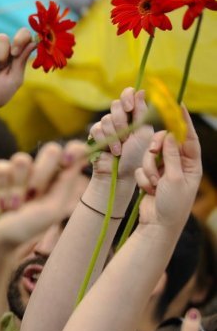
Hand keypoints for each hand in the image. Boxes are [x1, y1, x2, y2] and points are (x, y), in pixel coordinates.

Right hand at [0, 141, 87, 258]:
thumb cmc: (27, 227)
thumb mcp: (53, 209)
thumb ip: (66, 181)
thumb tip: (83, 152)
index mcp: (58, 179)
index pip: (74, 152)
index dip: (74, 150)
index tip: (69, 160)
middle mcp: (39, 170)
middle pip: (50, 150)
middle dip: (42, 174)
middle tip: (34, 194)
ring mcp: (18, 169)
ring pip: (22, 160)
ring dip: (17, 187)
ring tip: (14, 205)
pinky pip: (2, 168)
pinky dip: (1, 189)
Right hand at [89, 88, 153, 180]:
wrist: (120, 174)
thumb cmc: (137, 156)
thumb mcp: (144, 133)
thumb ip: (142, 112)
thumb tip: (141, 90)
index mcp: (134, 115)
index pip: (129, 94)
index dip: (127, 97)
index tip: (129, 108)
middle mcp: (120, 118)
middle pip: (116, 104)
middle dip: (121, 121)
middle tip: (126, 136)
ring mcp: (107, 126)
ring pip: (106, 118)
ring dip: (114, 135)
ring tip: (120, 149)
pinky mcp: (95, 135)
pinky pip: (96, 129)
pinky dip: (105, 141)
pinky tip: (111, 151)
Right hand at [135, 107, 201, 226]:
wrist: (157, 225)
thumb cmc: (172, 205)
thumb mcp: (174, 179)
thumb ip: (171, 155)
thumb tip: (171, 134)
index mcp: (190, 164)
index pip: (189, 138)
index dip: (184, 122)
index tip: (178, 105)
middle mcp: (177, 165)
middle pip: (165, 143)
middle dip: (156, 149)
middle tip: (152, 152)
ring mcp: (162, 171)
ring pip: (149, 155)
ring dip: (147, 168)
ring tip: (152, 184)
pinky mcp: (149, 177)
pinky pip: (140, 168)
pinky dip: (142, 178)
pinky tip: (147, 190)